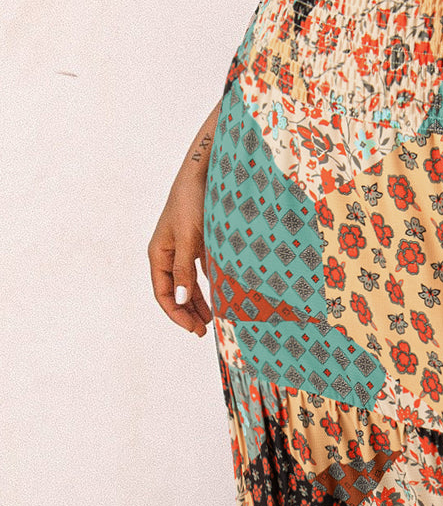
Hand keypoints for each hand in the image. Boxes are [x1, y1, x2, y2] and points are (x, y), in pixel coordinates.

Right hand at [147, 167, 212, 337]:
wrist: (206, 174)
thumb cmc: (192, 202)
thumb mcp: (188, 238)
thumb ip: (185, 269)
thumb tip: (181, 300)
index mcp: (159, 253)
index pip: (163, 293)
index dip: (176, 314)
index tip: (193, 329)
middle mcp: (169, 253)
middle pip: (176, 292)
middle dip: (188, 312)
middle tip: (204, 331)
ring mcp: (184, 249)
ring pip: (189, 284)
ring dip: (199, 302)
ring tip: (211, 320)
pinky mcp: (200, 243)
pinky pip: (202, 272)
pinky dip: (210, 286)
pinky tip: (220, 297)